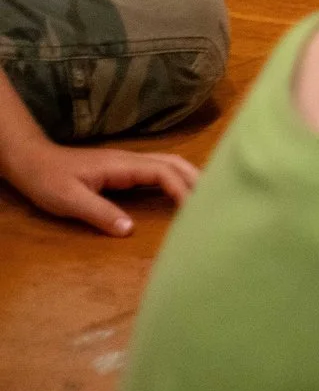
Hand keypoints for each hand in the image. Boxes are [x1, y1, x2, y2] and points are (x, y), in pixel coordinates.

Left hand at [2, 138, 197, 235]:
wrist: (31, 162)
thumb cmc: (48, 180)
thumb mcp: (68, 200)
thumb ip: (99, 213)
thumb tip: (129, 230)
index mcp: (123, 166)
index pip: (164, 173)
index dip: (183, 190)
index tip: (196, 211)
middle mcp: (131, 160)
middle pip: (175, 163)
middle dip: (198, 180)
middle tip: (216, 202)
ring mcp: (129, 164)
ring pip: (170, 164)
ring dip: (190, 177)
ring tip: (206, 198)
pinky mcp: (125, 170)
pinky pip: (159, 171)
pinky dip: (177, 180)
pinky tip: (181, 194)